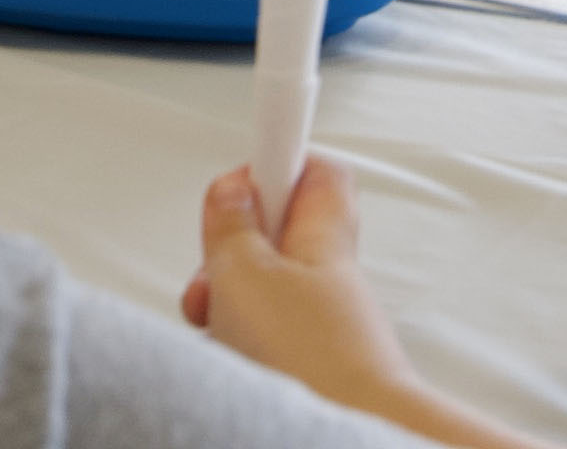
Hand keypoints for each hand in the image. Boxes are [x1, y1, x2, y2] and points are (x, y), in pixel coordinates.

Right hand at [184, 159, 533, 448]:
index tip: (247, 144)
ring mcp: (325, 325)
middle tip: (213, 268)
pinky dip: (241, 344)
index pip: (315, 166)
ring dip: (229, 304)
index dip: (277, 154)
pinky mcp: (315, 367)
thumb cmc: (313, 359)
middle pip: (276, 234)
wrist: (353, 429)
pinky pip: (267, 339)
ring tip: (218, 326)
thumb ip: (232, 225)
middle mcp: (330, 275)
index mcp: (323, 234)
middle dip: (230, 250)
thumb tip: (231, 190)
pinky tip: (233, 361)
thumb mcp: (245, 272)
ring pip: (265, 292)